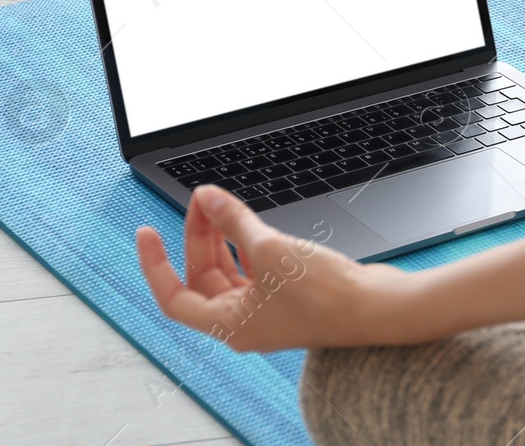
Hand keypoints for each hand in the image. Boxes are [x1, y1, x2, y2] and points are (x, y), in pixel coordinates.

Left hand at [136, 184, 408, 351]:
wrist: (376, 307)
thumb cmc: (325, 296)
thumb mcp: (268, 250)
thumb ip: (233, 222)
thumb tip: (206, 198)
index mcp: (229, 325)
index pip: (173, 297)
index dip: (156, 264)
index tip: (147, 234)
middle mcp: (244, 322)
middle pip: (203, 277)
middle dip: (199, 237)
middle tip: (201, 201)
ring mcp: (269, 309)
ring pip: (230, 270)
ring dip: (223, 237)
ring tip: (220, 205)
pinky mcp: (290, 295)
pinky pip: (255, 268)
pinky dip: (248, 244)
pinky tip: (251, 222)